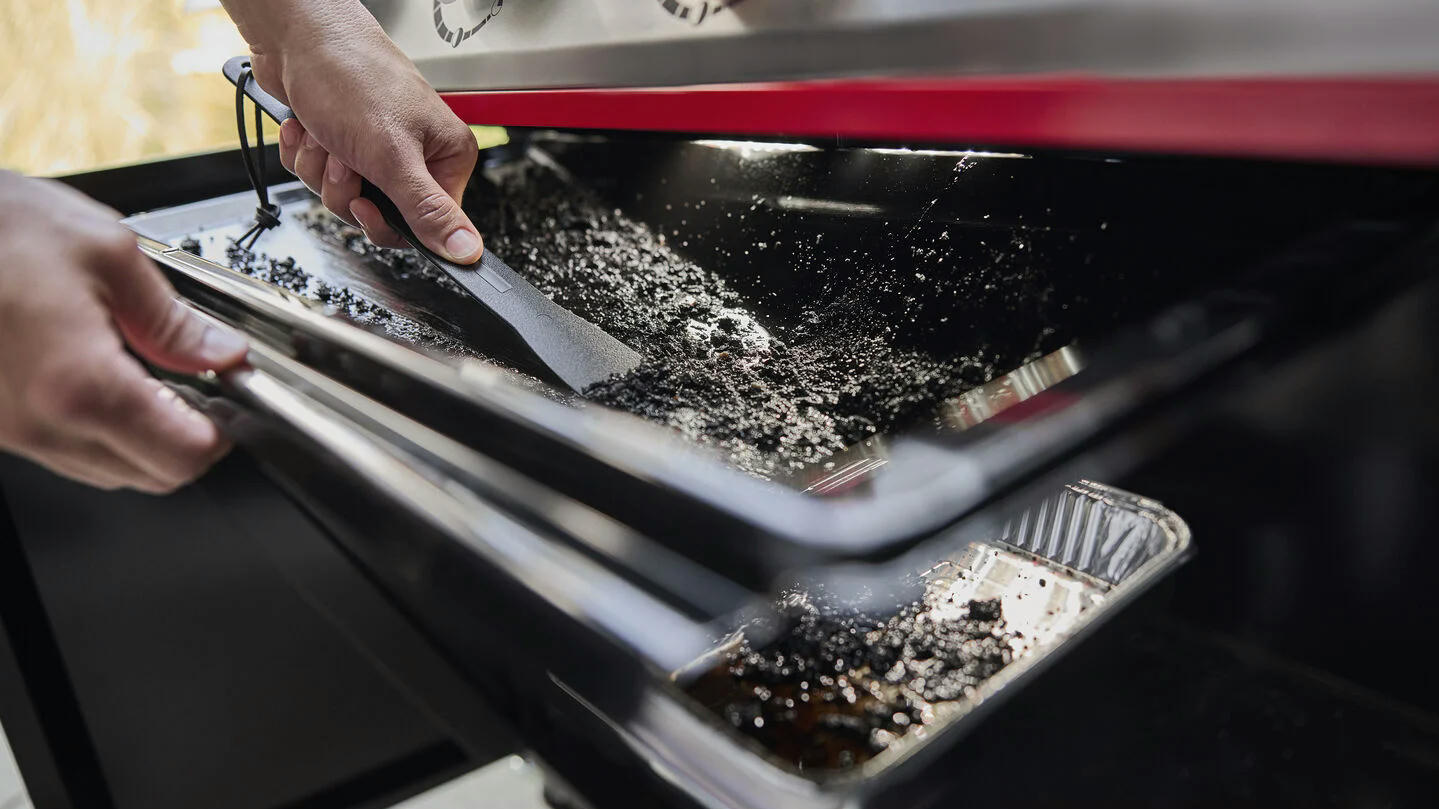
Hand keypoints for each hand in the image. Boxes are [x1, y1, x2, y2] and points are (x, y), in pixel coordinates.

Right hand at [0, 172, 248, 492]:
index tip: (232, 397)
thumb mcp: (106, 252)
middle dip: (189, 439)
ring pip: (107, 471)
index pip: (183, 456)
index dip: (223, 432)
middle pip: (151, 477)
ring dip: (143, 438)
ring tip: (152, 375)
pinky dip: (98, 428)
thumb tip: (220, 354)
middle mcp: (40, 422)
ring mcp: (11, 430)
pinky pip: (63, 450)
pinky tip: (105, 375)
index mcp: (81, 384)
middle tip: (201, 386)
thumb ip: (174, 319)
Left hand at [235, 0, 482, 262]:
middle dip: (346, 191)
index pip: (427, 224)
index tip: (366, 204)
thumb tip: (468, 252)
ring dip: (320, 170)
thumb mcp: (393, 156)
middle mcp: (415, 154)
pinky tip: (306, 128)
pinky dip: (304, 155)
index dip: (388, 221)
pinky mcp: (341, 142)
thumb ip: (429, 211)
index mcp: (446, 156)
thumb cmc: (351, 74)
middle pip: (380, 214)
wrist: (297, 36)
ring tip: (323, 136)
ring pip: (343, 197)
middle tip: (343, 162)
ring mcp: (375, 149)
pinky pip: (318, 177)